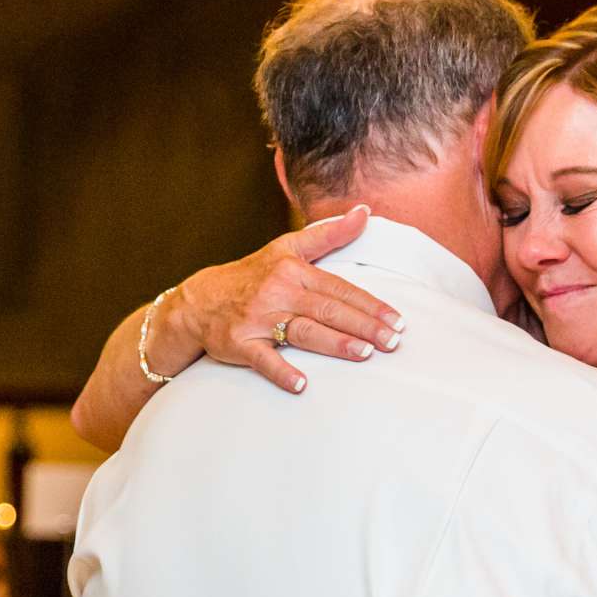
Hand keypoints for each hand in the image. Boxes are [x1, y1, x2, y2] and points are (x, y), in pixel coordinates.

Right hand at [165, 208, 399, 394]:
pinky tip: (301, 384)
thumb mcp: (287, 248)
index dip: (370, 305)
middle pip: (327, 309)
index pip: (340, 289)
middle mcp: (278, 292)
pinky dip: (281, 371)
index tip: (398, 320)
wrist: (198, 300)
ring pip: (302, 331)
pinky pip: (262, 359)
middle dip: (363, 325)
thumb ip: (328, 234)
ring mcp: (258, 318)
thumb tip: (365, 212)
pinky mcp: (240, 343)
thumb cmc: (253, 275)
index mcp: (293, 271)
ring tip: (364, 354)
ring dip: (334, 342)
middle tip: (393, 341)